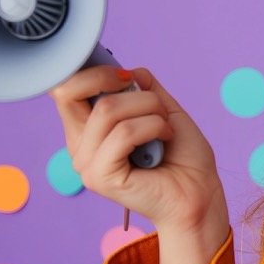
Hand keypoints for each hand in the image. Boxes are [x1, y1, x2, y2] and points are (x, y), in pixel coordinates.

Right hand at [48, 65, 227, 235]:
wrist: (200, 192)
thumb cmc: (183, 156)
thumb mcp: (163, 110)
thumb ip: (143, 89)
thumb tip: (130, 71)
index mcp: (87, 130)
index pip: (63, 90)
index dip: (90, 73)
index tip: (126, 77)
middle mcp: (80, 146)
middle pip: (72, 93)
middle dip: (115, 82)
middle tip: (148, 95)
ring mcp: (87, 163)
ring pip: (108, 110)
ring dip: (149, 108)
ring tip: (165, 125)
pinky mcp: (100, 177)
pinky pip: (124, 133)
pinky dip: (153, 126)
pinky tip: (165, 138)